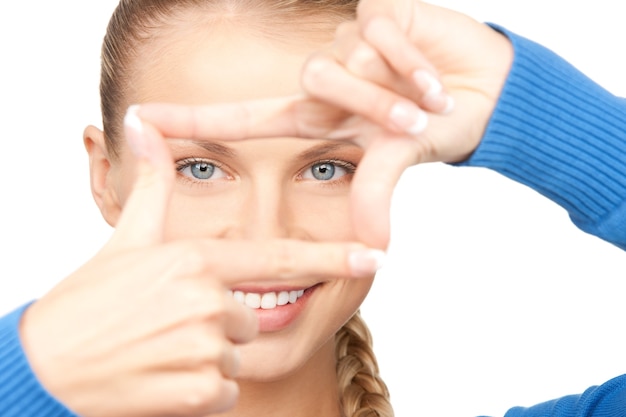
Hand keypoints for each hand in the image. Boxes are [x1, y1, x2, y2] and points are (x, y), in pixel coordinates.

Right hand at [19, 108, 381, 416]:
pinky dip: (199, 392)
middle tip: (169, 325)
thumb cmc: (88, 300)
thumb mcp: (127, 238)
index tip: (375, 255)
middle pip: (249, 318)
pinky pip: (223, 392)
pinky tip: (161, 379)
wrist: (45, 362)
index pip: (279, 258)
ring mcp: (203, 349)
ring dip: (207, 360)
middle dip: (219, 325)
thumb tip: (143, 122)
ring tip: (161, 350)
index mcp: (196, 260)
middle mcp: (206, 301)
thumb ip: (154, 185)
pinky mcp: (196, 393)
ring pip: (235, 357)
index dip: (332, 257)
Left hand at [133, 2, 512, 248]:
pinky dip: (413, 58)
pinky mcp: (374, 11)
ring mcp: (347, 42)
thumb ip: (376, 193)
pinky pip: (379, 29)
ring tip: (427, 95)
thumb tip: (374, 247)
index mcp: (317, 119)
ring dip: (395, 86)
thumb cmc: (439, 130)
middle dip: (372, 105)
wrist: (486, 93)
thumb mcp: (401, 161)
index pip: (241, 119)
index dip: (190, 121)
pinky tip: (431, 69)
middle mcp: (324, 79)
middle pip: (316, 79)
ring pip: (347, 54)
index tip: (139, 119)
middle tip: (413, 119)